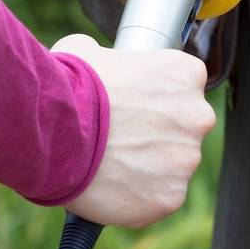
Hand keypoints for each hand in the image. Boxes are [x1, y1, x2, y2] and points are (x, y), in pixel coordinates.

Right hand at [51, 34, 214, 227]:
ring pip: (172, 165)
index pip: (184, 85)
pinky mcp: (169, 197)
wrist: (53, 130)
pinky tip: (111, 184)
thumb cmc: (68, 85)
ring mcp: (186, 159)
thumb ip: (112, 59)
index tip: (132, 104)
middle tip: (121, 137)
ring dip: (148, 165)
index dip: (154, 96)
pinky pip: (158, 197)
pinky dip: (138, 195)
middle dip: (157, 133)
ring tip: (109, 162)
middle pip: (184, 127)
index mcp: (186, 74)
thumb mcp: (89, 51)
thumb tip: (101, 63)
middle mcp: (197, 116)